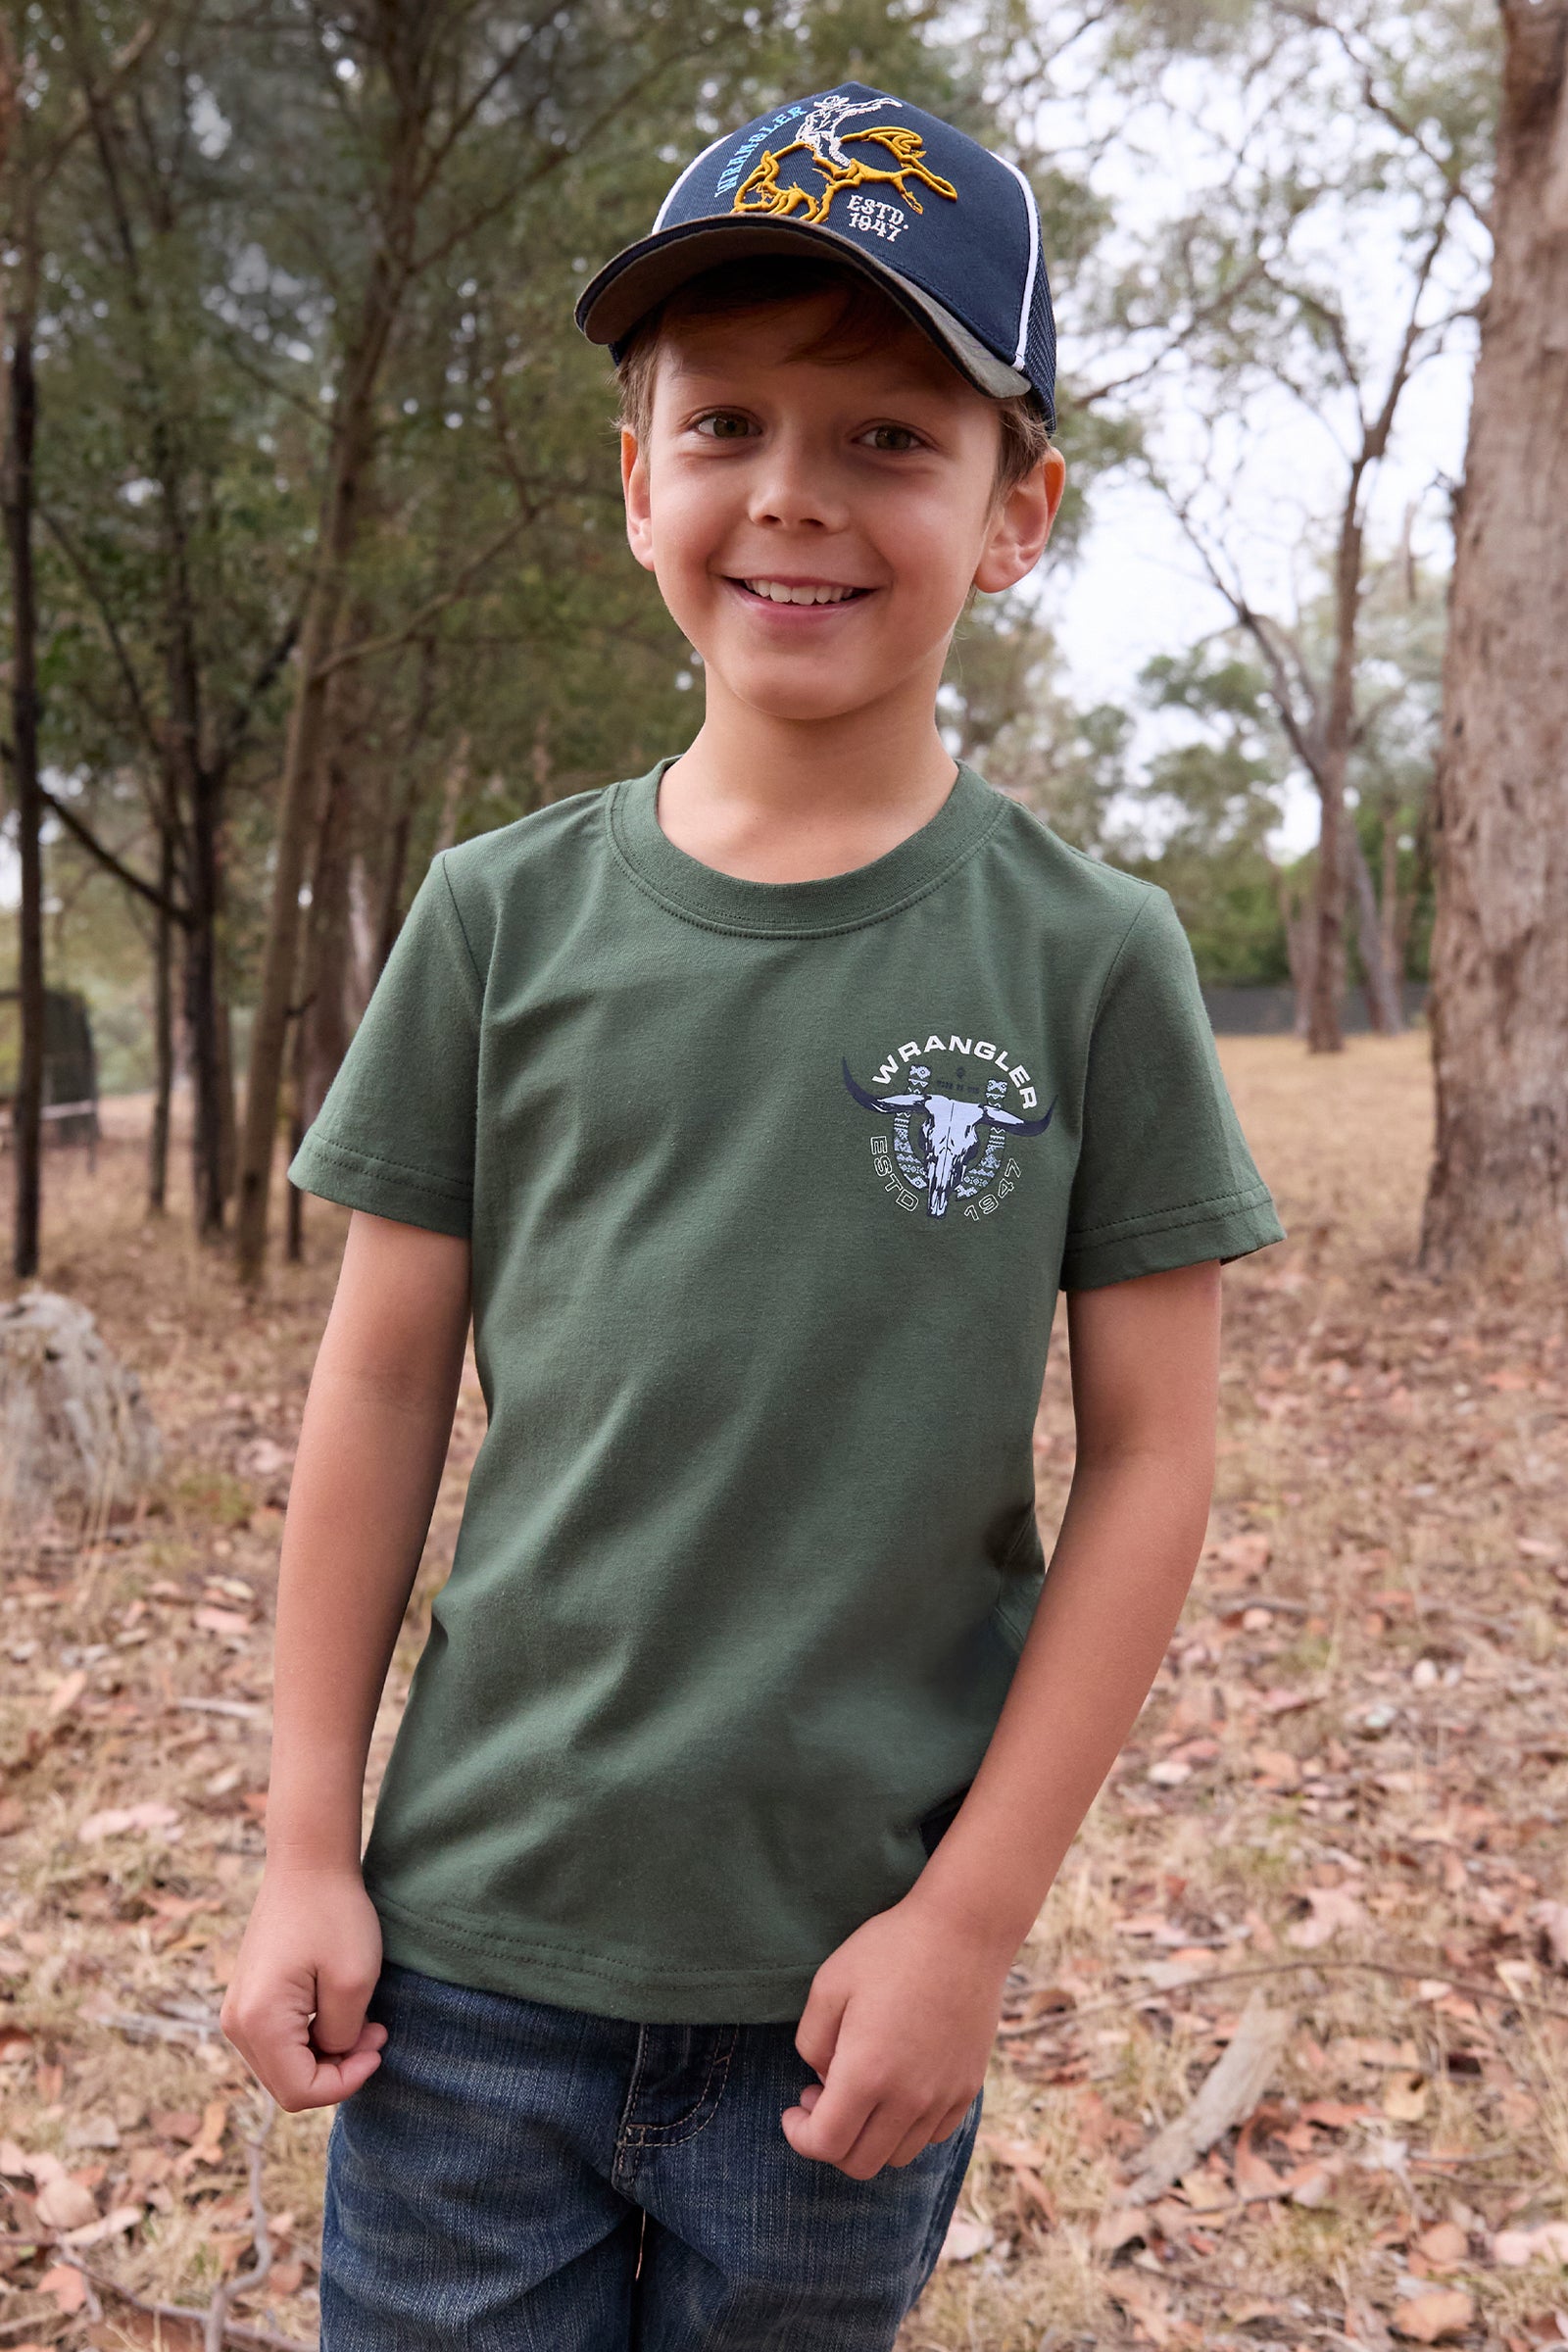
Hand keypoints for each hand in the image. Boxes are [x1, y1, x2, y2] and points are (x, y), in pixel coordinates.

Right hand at [220, 1863, 386, 2110]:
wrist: (307, 1862)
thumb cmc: (334, 1914)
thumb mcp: (353, 1981)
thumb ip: (342, 2036)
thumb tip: (332, 2057)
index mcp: (258, 2022)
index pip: (299, 2091)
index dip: (345, 2082)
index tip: (378, 2048)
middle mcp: (236, 2023)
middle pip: (288, 2084)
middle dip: (336, 2070)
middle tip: (375, 2034)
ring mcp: (238, 2010)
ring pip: (284, 2065)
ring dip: (325, 2055)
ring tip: (364, 2021)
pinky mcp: (248, 1997)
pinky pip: (279, 2041)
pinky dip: (312, 2038)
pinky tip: (339, 2010)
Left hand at [781, 1892, 1006, 2178]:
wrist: (964, 1931)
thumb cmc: (890, 1949)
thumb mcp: (829, 1985)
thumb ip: (812, 2043)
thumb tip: (822, 2080)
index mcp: (867, 2073)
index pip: (826, 2143)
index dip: (799, 2137)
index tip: (792, 2111)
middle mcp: (909, 2098)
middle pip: (861, 2162)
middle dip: (829, 2142)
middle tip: (818, 2099)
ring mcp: (944, 2097)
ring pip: (898, 2156)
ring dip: (868, 2138)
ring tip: (858, 2092)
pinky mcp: (968, 2088)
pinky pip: (931, 2136)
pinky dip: (905, 2129)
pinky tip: (896, 2089)